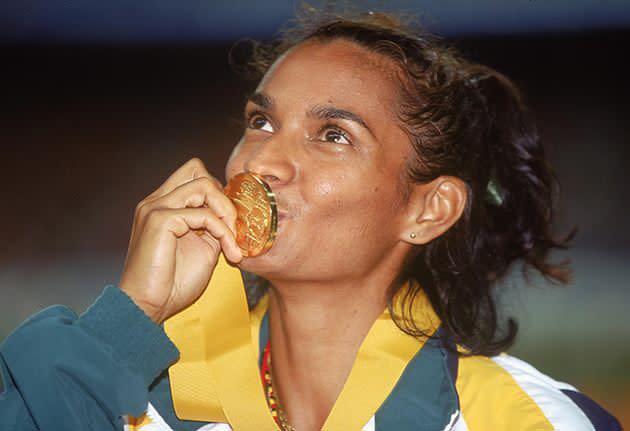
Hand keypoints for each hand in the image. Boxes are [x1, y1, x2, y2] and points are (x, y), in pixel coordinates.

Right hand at [119, 158, 241, 323]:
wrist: (147, 307)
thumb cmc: (172, 284)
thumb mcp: (202, 249)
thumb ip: (213, 228)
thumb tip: (233, 217)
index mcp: (163, 206)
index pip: (194, 175)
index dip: (218, 195)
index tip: (231, 226)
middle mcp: (156, 201)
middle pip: (196, 168)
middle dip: (222, 195)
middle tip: (232, 227)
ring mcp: (155, 208)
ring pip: (204, 184)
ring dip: (226, 212)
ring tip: (232, 241)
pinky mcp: (160, 220)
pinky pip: (204, 214)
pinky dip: (223, 232)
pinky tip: (228, 253)